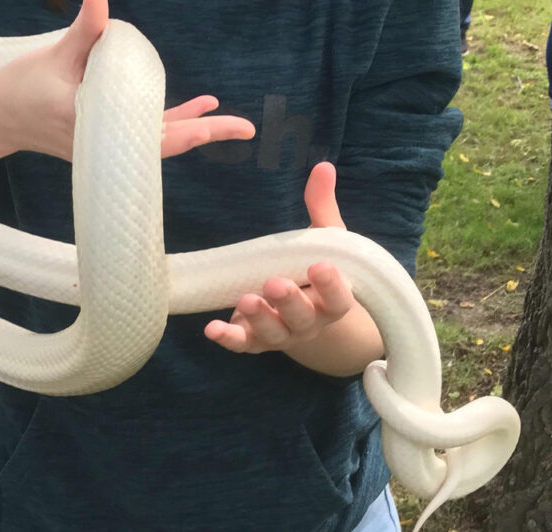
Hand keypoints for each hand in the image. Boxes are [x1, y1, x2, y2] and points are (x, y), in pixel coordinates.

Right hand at [0, 0, 254, 159]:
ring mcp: (108, 149)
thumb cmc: (22, 85)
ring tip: (225, 117)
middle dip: (206, 134)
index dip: (188, 127)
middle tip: (247, 128)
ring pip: (160, 144)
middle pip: (167, 145)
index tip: (216, 120)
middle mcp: (105, 146)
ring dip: (193, 129)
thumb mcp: (55, 55)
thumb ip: (86, 28)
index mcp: (91, 126)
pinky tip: (199, 107)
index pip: (151, 132)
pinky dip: (173, 123)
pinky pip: (148, 137)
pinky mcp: (108, 144)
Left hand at [204, 163, 357, 353]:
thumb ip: (322, 208)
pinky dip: (228, 338)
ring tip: (245, 300)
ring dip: (259, 318)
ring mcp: (282, 335)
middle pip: (303, 318)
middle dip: (289, 302)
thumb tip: (323, 166)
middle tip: (274, 283)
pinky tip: (212, 328)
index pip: (339, 299)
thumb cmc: (312, 270)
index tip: (321, 265)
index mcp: (333, 301)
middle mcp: (310, 323)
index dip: (332, 286)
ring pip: (273, 333)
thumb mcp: (322, 242)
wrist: (303, 313)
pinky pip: (243, 344)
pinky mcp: (255, 340)